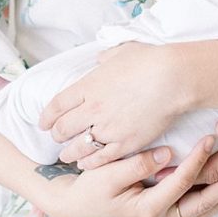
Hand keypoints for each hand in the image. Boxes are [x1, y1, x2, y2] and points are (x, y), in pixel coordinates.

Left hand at [38, 42, 189, 167]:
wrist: (173, 78)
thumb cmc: (150, 61)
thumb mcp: (122, 51)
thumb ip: (106, 57)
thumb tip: (100, 59)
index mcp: (89, 85)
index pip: (57, 105)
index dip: (47, 117)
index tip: (44, 123)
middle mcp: (93, 109)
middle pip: (63, 128)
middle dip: (57, 135)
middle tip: (57, 137)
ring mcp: (108, 128)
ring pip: (78, 148)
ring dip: (69, 153)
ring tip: (67, 155)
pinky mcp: (125, 143)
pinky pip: (99, 159)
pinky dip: (89, 163)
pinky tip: (86, 164)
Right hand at [41, 136, 217, 216]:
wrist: (73, 206)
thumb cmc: (88, 189)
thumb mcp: (106, 175)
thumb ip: (136, 165)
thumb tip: (165, 153)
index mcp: (148, 209)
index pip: (182, 183)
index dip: (198, 160)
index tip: (211, 138)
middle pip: (202, 204)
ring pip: (202, 210)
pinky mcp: (163, 212)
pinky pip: (195, 209)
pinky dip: (215, 199)